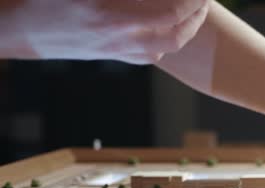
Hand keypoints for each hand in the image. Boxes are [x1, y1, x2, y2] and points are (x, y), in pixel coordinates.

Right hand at [5, 0, 209, 63]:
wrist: (23, 28)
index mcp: (111, 13)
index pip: (169, 10)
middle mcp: (118, 36)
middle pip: (176, 34)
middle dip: (196, 16)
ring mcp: (116, 50)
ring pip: (166, 47)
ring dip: (186, 29)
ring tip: (193, 11)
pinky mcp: (113, 55)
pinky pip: (150, 54)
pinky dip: (166, 42)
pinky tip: (170, 27)